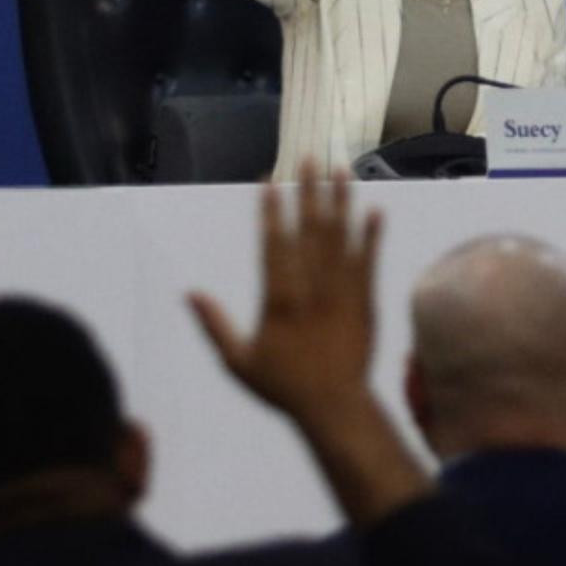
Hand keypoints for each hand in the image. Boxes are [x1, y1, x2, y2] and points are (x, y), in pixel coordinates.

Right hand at [189, 168, 381, 426]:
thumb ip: (214, 325)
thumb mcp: (238, 362)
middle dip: (309, 192)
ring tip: (341, 171)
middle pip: (310, 231)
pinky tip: (375, 210)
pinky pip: (368, 263)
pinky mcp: (365, 302)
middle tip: (309, 158)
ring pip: (341, 240)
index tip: (270, 180)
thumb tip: (190, 294)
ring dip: (341, 203)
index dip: (272, 211)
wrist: (334, 407)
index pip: (274, 245)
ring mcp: (341, 294)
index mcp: (279, 300)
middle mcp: (312, 290)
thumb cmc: (282, 387)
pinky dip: (372, 237)